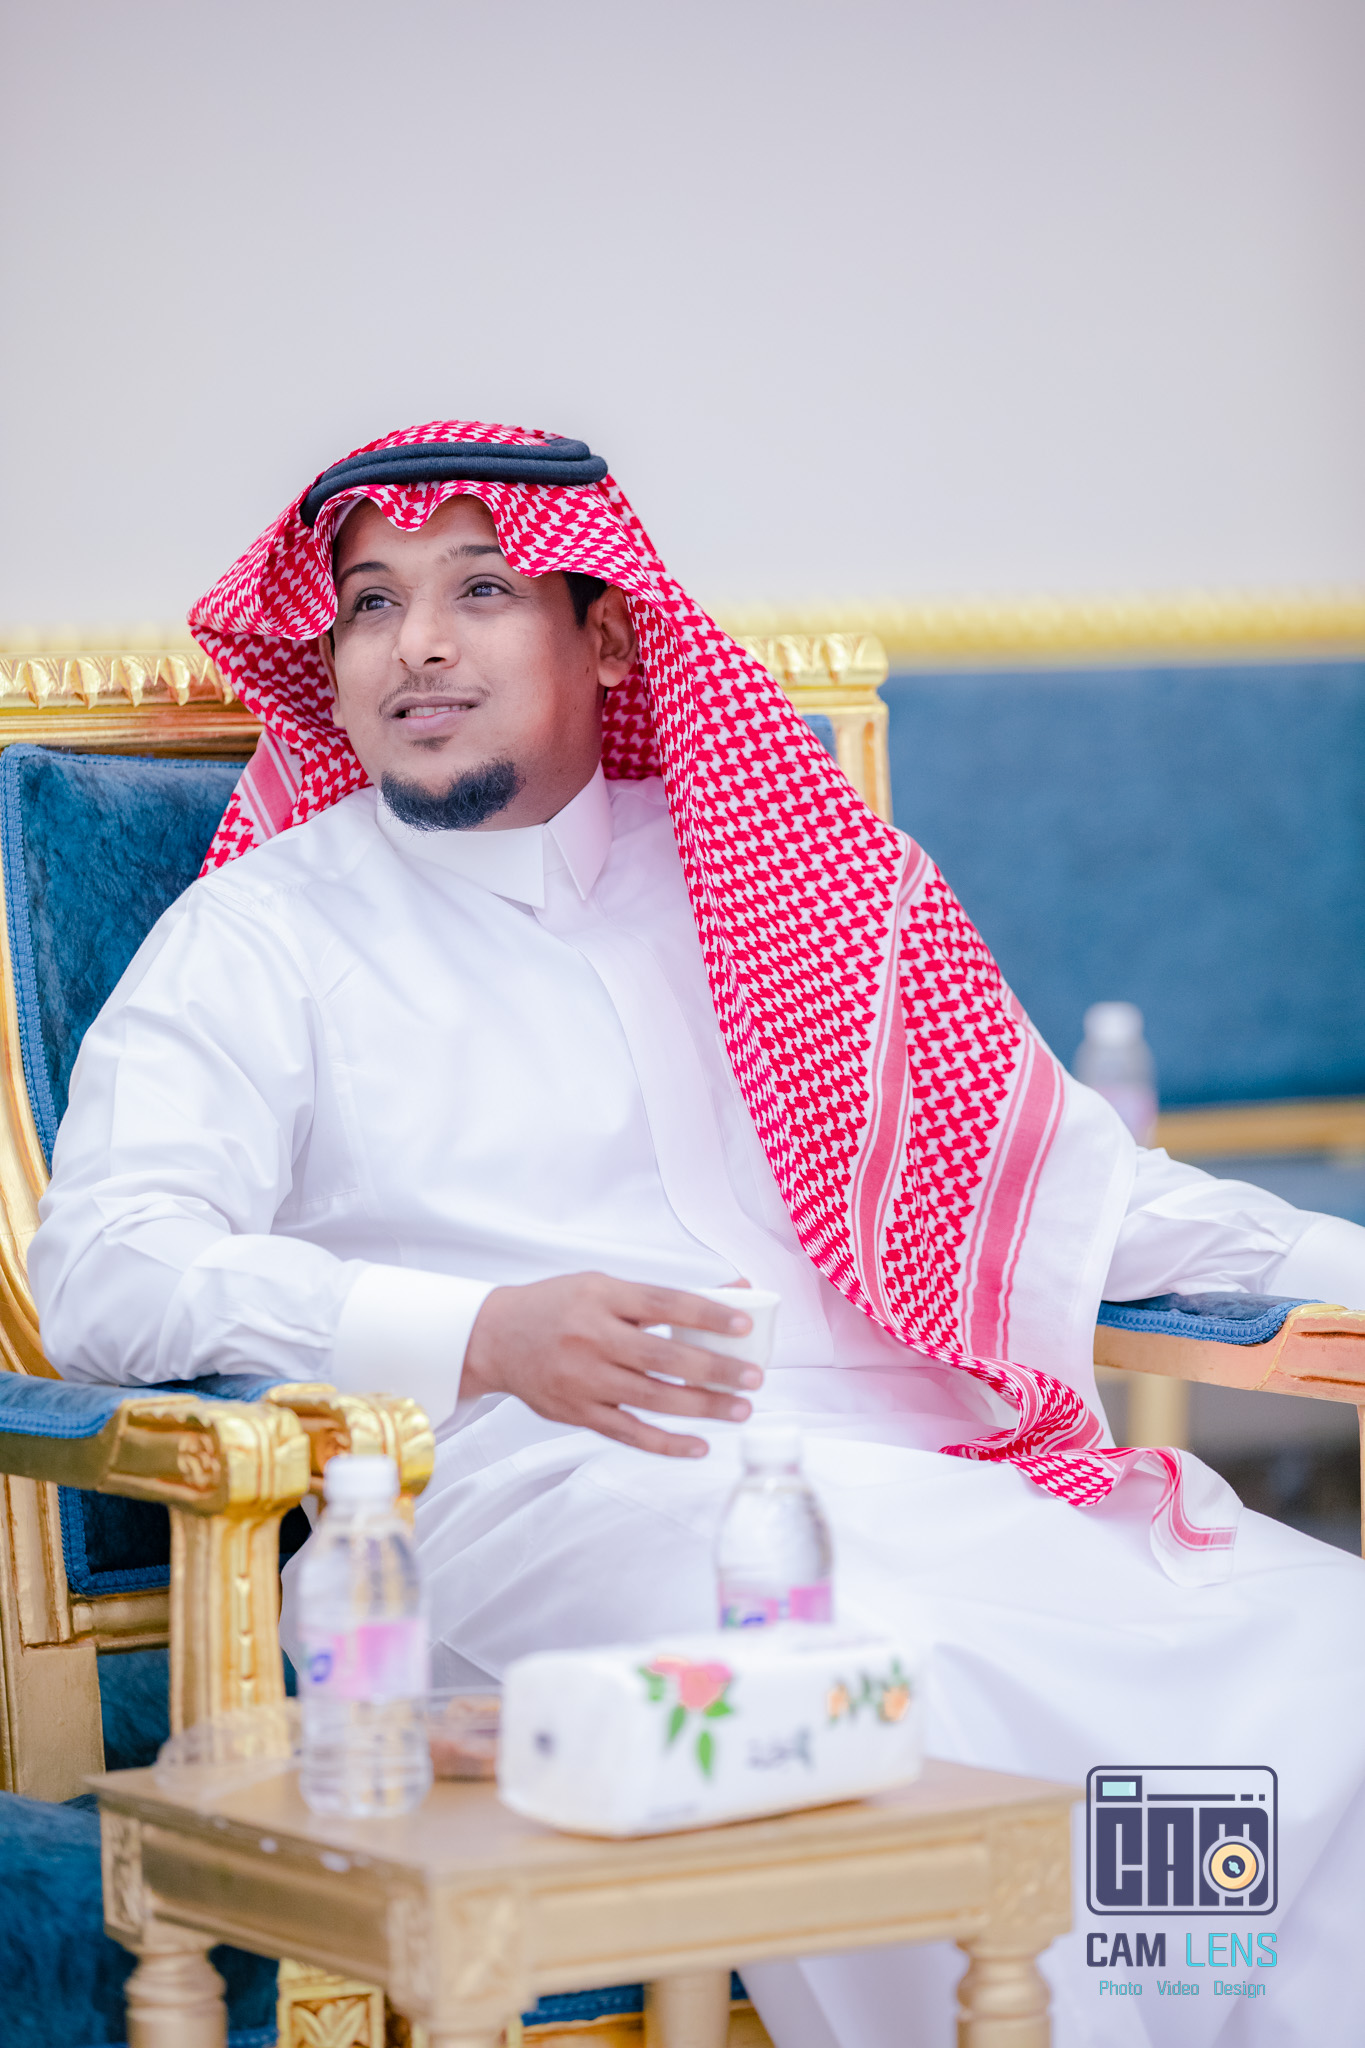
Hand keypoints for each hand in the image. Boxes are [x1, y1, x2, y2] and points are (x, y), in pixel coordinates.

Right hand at [461, 1272, 759, 1457]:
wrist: (496, 1338)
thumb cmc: (559, 1307)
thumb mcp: (605, 1286)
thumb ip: (664, 1296)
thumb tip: (733, 1293)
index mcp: (603, 1297)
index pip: (665, 1303)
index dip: (707, 1314)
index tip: (744, 1326)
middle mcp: (593, 1337)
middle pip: (664, 1356)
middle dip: (715, 1369)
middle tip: (754, 1377)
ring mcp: (584, 1379)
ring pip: (653, 1398)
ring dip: (702, 1406)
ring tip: (741, 1409)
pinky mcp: (578, 1413)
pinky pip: (629, 1432)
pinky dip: (666, 1442)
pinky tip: (699, 1444)